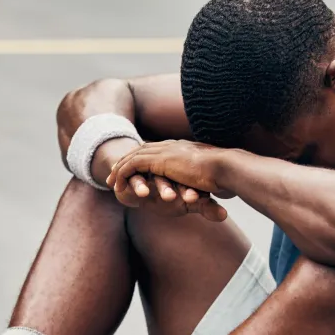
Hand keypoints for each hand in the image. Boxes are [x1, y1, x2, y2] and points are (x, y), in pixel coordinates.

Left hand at [107, 140, 234, 221]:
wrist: (224, 168)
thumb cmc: (224, 176)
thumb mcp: (209, 178)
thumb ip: (204, 182)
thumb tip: (210, 188)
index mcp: (182, 148)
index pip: (158, 149)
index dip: (144, 159)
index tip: (135, 170)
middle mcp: (171, 146)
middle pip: (141, 149)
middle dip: (126, 161)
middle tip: (114, 174)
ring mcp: (165, 151)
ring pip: (133, 156)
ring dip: (120, 169)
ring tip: (110, 182)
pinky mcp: (159, 160)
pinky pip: (133, 165)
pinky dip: (123, 174)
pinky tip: (117, 186)